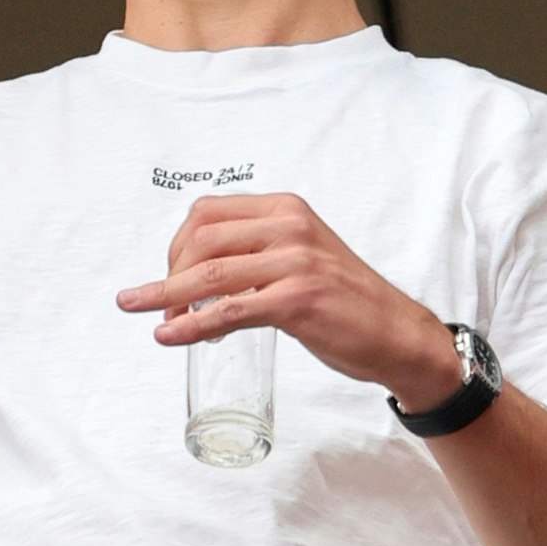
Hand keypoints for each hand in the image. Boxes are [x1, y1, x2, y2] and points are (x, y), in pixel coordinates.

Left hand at [116, 192, 463, 410]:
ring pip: (210, 275)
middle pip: (201, 240)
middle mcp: (289, 227)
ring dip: (167, 296)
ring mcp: (296, 262)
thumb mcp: (298, 257)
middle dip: (170, 273)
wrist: (399, 336)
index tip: (169, 274)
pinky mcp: (299, 300)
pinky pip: (229, 310)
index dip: (177, 245)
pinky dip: (192, 324)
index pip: (207, 213)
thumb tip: (192, 275)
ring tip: (147, 314)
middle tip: (159, 303)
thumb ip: (253, 252)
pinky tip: (172, 336)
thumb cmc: (343, 300)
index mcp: (285, 209)